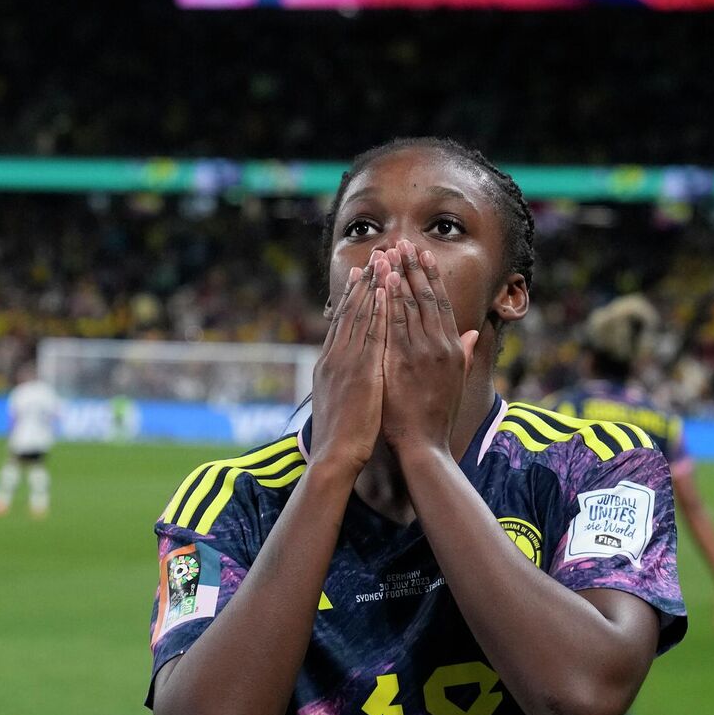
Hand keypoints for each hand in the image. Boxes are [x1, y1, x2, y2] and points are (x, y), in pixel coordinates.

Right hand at [310, 251, 391, 471]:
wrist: (333, 458)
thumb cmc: (340, 439)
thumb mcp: (338, 405)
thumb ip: (343, 386)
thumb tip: (346, 379)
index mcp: (329, 365)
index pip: (342, 324)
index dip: (353, 299)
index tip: (362, 276)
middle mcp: (334, 357)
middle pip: (349, 313)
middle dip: (362, 284)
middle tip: (373, 256)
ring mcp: (345, 362)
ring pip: (359, 316)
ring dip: (371, 287)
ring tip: (381, 261)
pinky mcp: (358, 370)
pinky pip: (370, 333)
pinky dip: (376, 310)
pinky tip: (384, 290)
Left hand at [379, 242, 480, 456]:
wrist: (424, 444)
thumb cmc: (438, 417)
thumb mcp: (457, 381)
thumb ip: (465, 354)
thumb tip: (475, 334)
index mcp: (454, 348)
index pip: (441, 303)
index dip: (431, 277)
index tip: (423, 255)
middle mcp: (440, 346)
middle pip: (425, 297)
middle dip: (414, 268)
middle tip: (403, 243)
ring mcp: (422, 352)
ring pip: (409, 306)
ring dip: (399, 277)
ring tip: (389, 253)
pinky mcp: (403, 362)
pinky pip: (394, 325)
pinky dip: (390, 302)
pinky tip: (383, 283)